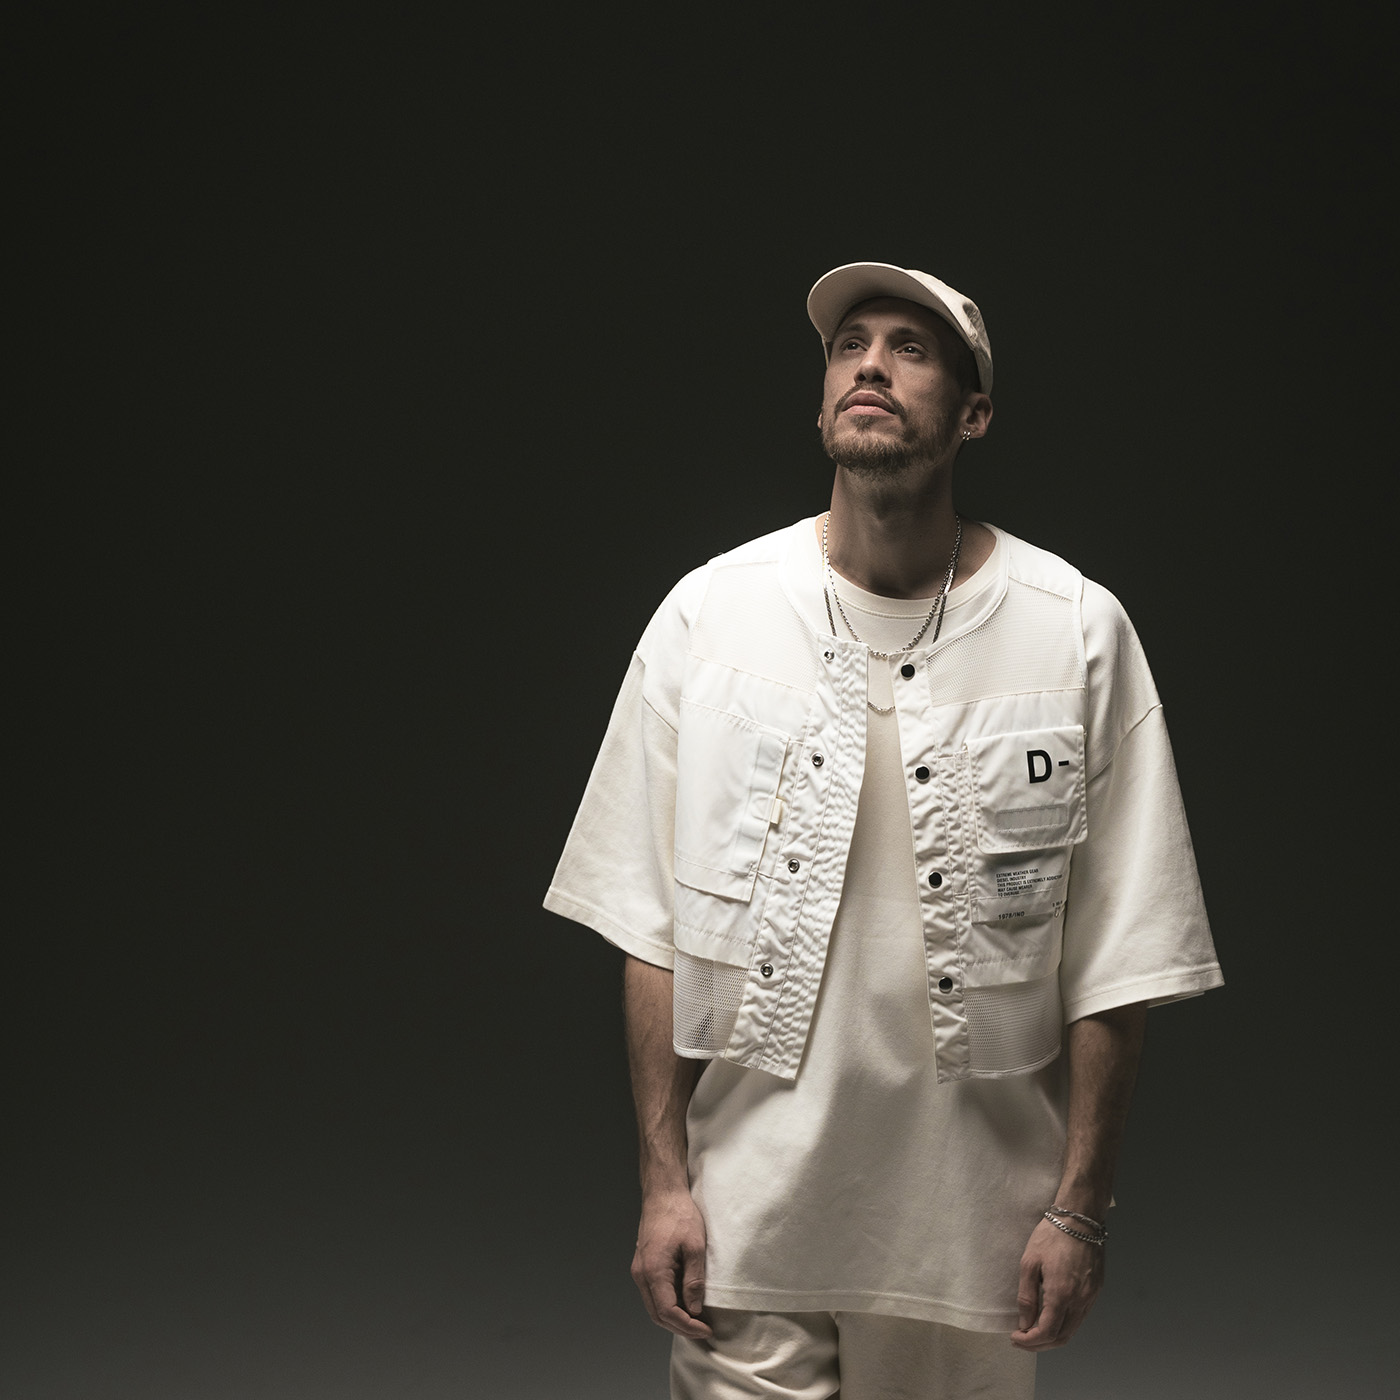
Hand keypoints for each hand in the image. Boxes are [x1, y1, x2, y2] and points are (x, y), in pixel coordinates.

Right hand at [631, 1188, 711, 1338]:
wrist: (663, 1193)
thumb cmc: (679, 1214)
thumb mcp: (695, 1246)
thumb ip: (694, 1280)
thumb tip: (694, 1309)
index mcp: (653, 1271)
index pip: (667, 1312)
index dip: (687, 1325)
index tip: (705, 1329)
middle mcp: (641, 1274)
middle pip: (657, 1314)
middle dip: (680, 1327)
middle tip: (702, 1330)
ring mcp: (640, 1270)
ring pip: (654, 1306)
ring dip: (674, 1317)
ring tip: (696, 1319)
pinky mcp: (643, 1265)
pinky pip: (653, 1293)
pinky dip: (668, 1304)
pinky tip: (685, 1302)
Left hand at [1010, 1217, 1104, 1350]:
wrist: (1080, 1219)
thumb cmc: (1051, 1236)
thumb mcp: (1029, 1262)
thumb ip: (1027, 1296)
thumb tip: (1025, 1323)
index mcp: (1061, 1295)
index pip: (1046, 1333)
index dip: (1029, 1341)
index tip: (1015, 1338)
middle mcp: (1080, 1301)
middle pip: (1061, 1338)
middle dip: (1040, 1344)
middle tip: (1022, 1339)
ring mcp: (1091, 1297)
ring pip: (1073, 1330)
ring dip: (1053, 1337)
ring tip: (1033, 1331)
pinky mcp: (1096, 1291)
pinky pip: (1080, 1318)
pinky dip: (1064, 1325)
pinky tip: (1052, 1317)